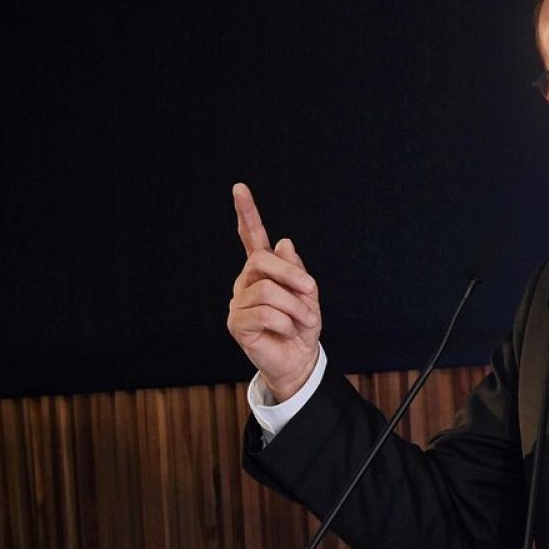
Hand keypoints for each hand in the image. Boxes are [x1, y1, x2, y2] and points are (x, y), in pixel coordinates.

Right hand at [225, 183, 321, 400]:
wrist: (300, 360)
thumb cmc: (302, 326)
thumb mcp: (308, 296)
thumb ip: (296, 270)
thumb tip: (283, 242)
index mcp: (263, 271)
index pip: (252, 238)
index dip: (247, 213)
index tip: (239, 188)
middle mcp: (246, 281)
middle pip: (262, 261)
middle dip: (292, 275)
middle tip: (311, 292)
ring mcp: (239, 301)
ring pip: (268, 291)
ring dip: (296, 307)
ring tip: (303, 322)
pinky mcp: (237, 323)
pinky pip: (266, 314)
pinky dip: (286, 323)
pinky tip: (287, 332)